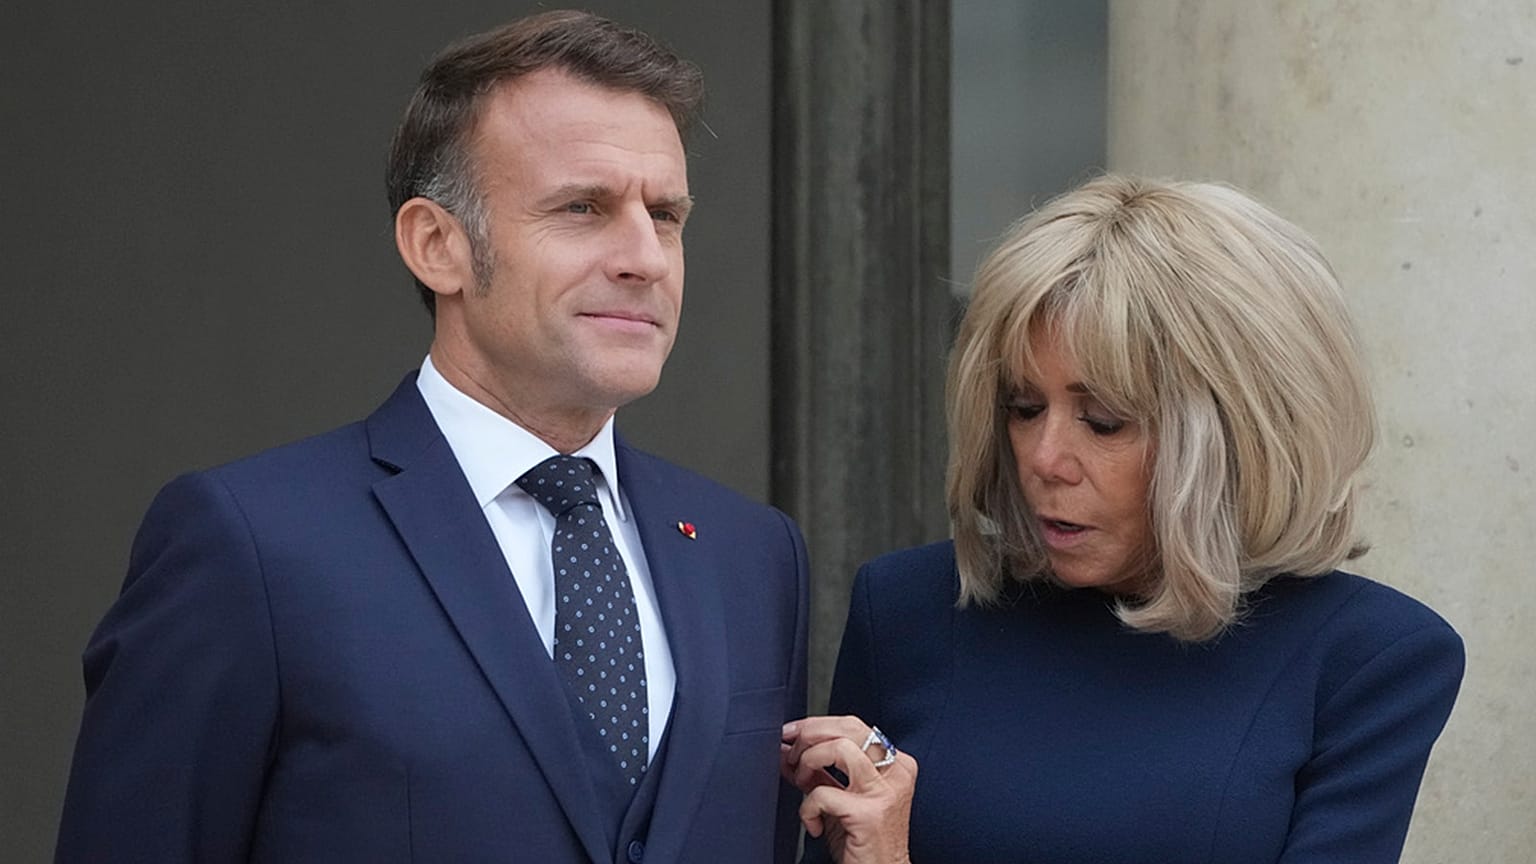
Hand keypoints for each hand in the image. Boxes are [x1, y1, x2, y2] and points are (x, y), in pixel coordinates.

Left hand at [781, 715, 916, 863]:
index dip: (816, 724)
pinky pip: (823, 793)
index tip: (790, 732)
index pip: (853, 725)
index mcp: (895, 764)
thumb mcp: (839, 799)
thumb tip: (786, 749)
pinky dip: (807, 808)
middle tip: (791, 754)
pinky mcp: (868, 814)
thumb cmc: (863, 842)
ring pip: (839, 748)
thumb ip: (817, 772)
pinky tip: (814, 824)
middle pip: (847, 728)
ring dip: (809, 761)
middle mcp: (895, 773)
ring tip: (802, 782)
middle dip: (809, 735)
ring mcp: (884, 792)